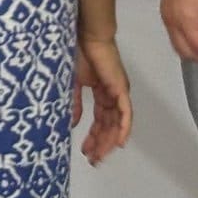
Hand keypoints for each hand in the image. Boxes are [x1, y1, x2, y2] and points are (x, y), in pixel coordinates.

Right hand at [74, 37, 133, 164]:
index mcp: (101, 94)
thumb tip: (73, 123)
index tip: (86, 151)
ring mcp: (118, 94)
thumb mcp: (72, 83)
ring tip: (100, 156)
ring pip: (117, 124)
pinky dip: (123, 129)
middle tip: (93, 160)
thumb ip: (75, 103)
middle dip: (100, 144)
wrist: (86, 37)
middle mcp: (113, 96)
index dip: (93, 137)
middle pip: (109, 126)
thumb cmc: (77, 54)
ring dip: (109, 141)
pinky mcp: (121, 90)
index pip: (99, 121)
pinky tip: (118, 143)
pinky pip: (125, 114)